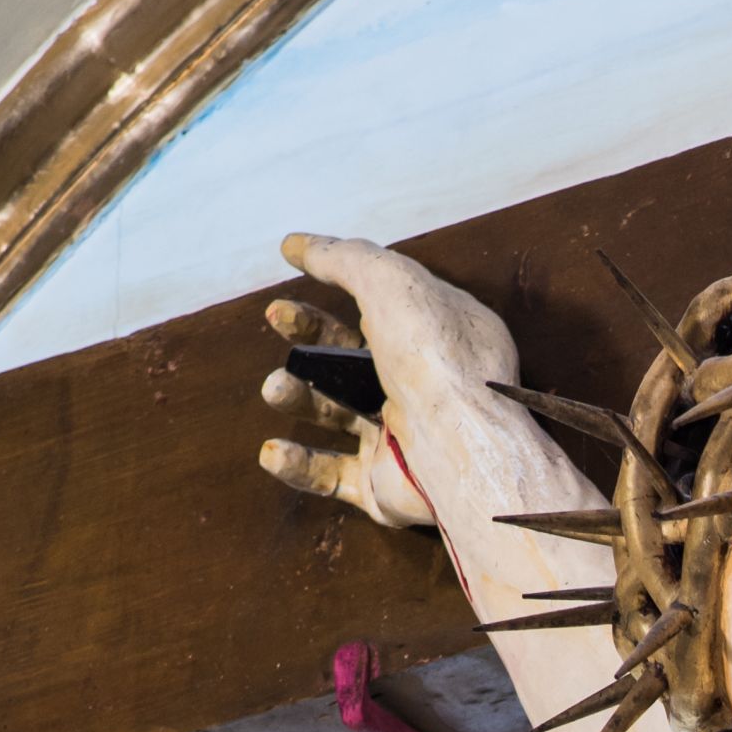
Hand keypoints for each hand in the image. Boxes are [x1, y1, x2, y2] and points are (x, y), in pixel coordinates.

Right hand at [253, 231, 520, 533]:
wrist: (459, 446)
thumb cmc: (434, 357)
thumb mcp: (389, 280)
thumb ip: (344, 257)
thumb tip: (299, 246)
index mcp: (440, 335)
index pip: (385, 302)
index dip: (340, 278)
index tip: (293, 259)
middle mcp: (426, 387)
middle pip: (354, 355)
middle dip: (310, 335)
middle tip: (276, 316)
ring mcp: (405, 438)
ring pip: (338, 413)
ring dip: (297, 395)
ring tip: (275, 387)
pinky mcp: (386, 486)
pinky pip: (333, 476)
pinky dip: (299, 464)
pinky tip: (272, 451)